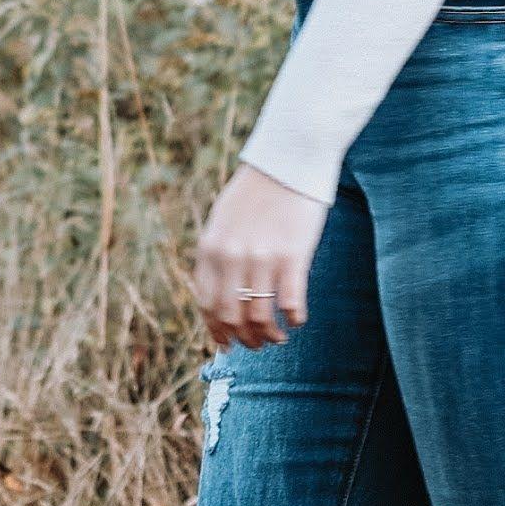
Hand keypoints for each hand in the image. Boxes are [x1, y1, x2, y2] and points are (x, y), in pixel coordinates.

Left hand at [191, 163, 322, 351]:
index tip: (229, 343)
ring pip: (260, 318)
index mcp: (210, 249)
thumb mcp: (223, 220)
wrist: (288, 160)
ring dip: (270, 336)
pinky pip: (291, 304)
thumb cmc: (256, 191)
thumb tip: (217, 293)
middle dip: (244, 340)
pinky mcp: (293, 257)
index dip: (217, 331)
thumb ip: (217, 254)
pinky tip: (298, 319)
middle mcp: (231, 257)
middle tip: (258, 345)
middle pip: (232, 317)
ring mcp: (262, 259)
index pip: (207, 305)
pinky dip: (294, 320)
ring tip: (279, 337)